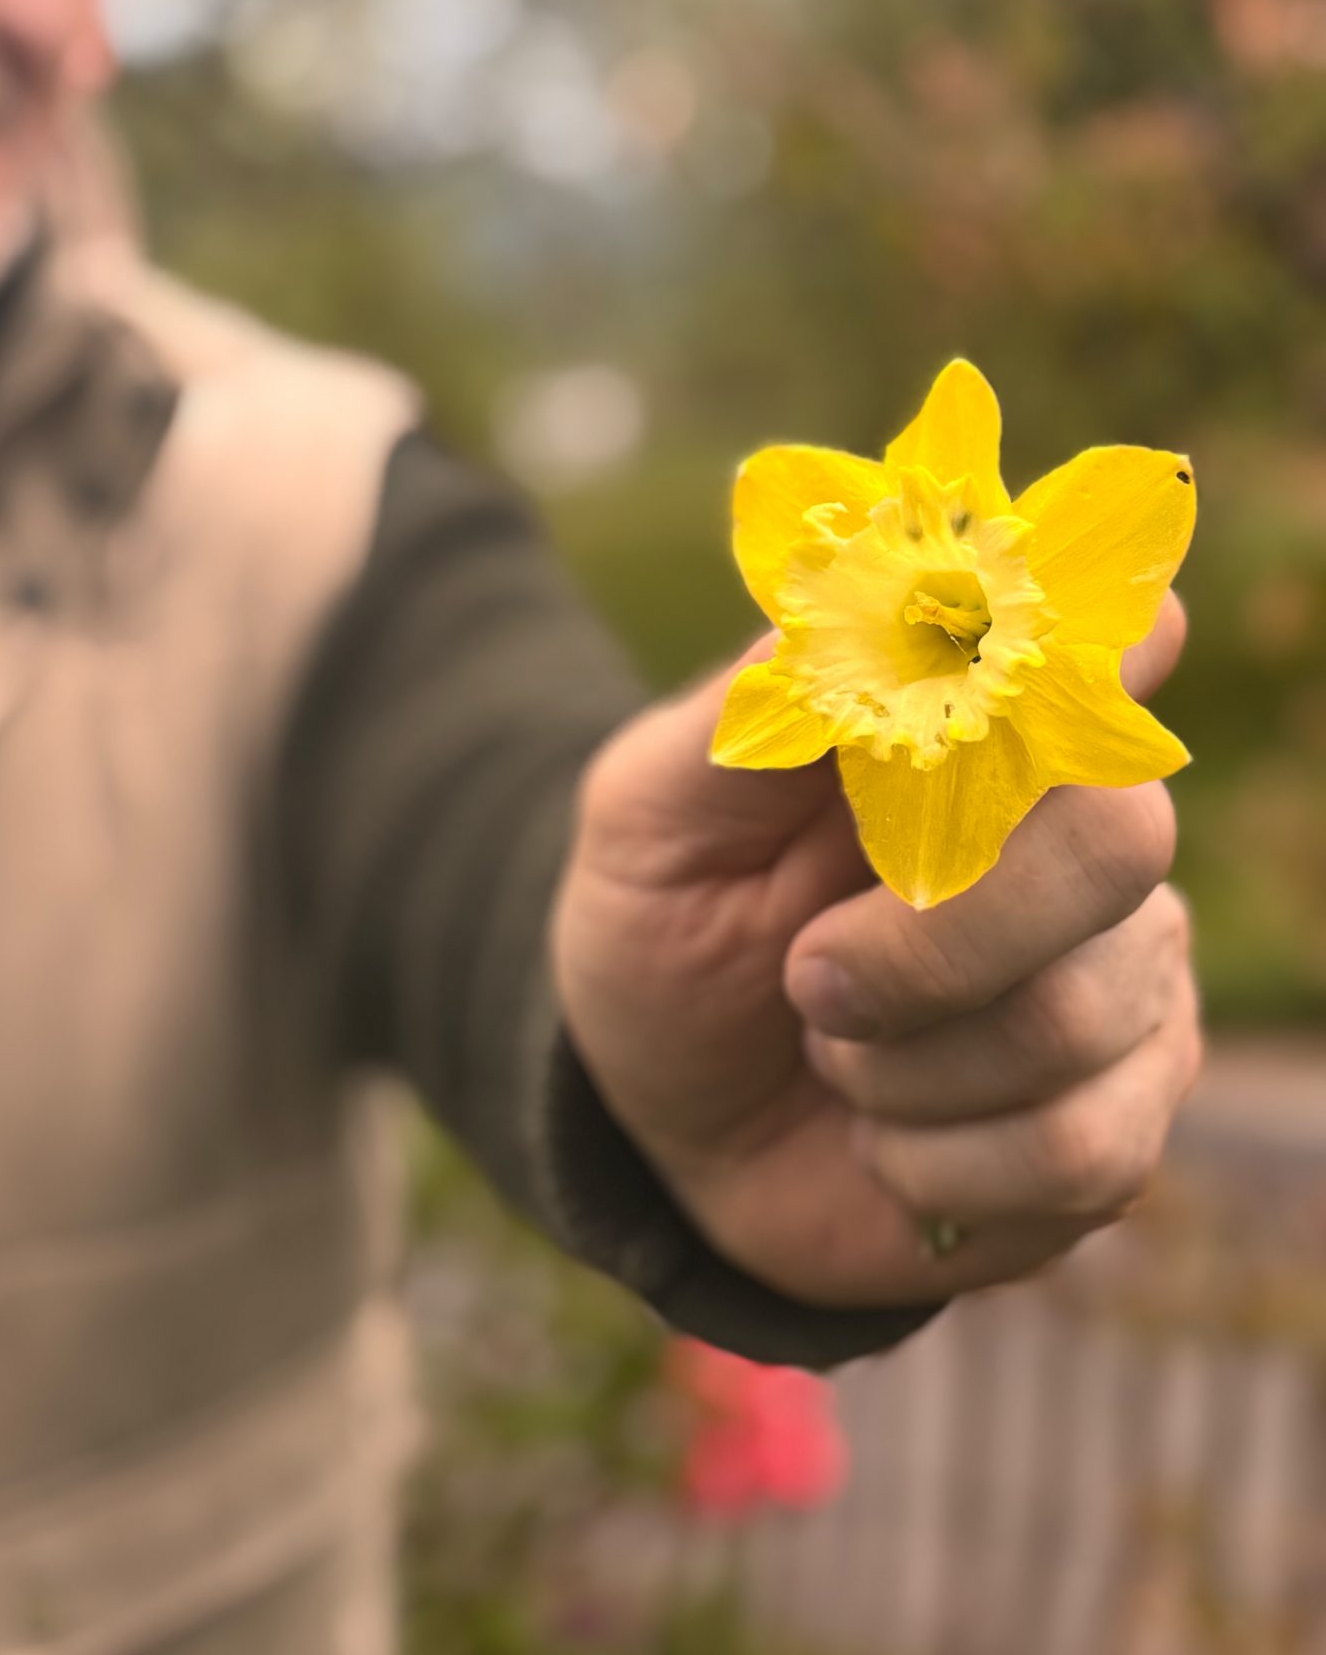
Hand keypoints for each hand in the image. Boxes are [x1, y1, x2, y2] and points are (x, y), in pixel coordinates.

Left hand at [549, 594, 1198, 1308]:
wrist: (665, 1118)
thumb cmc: (667, 930)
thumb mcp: (650, 818)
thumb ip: (743, 717)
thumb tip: (828, 611)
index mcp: (968, 728)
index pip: (1089, 651)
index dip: (1106, 647)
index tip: (1107, 642)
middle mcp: (1077, 837)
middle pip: (1116, 844)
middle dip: (937, 938)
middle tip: (807, 977)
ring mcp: (1122, 981)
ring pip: (1078, 1019)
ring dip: (900, 1064)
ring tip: (832, 1047)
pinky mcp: (1121, 1120)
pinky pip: (1079, 1151)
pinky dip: (934, 1161)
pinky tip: (881, 1133)